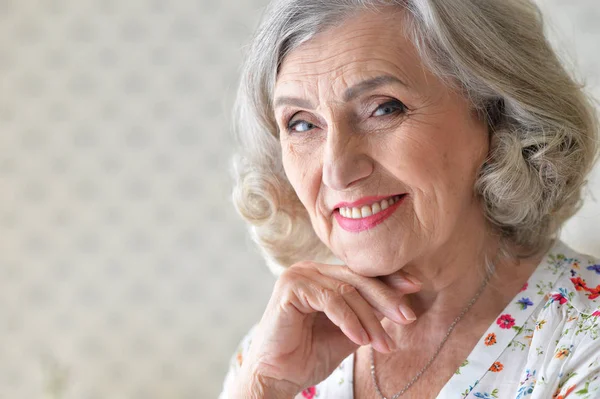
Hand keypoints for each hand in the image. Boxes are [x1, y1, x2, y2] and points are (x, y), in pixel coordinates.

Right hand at [233, 261, 421, 397]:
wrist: (278, 376)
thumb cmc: (310, 355)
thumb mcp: (350, 330)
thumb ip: (369, 312)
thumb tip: (402, 300)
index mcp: (322, 275)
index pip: (360, 273)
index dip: (389, 280)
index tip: (416, 288)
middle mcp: (310, 269)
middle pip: (357, 278)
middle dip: (386, 298)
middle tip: (408, 317)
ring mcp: (299, 275)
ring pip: (347, 290)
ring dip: (369, 319)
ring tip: (383, 344)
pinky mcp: (290, 287)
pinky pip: (330, 300)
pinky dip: (349, 320)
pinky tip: (361, 339)